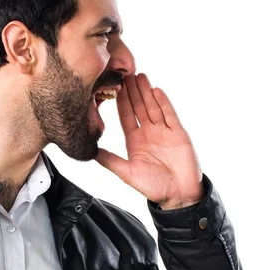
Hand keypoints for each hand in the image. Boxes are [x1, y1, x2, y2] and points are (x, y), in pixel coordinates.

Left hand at [95, 73, 202, 209]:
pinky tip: (156, 91)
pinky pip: (169, 115)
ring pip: (153, 107)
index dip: (121, 102)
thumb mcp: (127, 173)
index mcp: (135, 141)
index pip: (126, 116)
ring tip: (140, 76)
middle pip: (139, 107)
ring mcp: (164, 132)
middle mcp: (149, 133)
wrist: (179, 196)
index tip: (114, 87)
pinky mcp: (178, 134)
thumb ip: (110, 160)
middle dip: (133, 91)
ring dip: (146, 92)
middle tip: (126, 73)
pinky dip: (163, 103)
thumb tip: (91, 151)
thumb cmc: (153, 187)